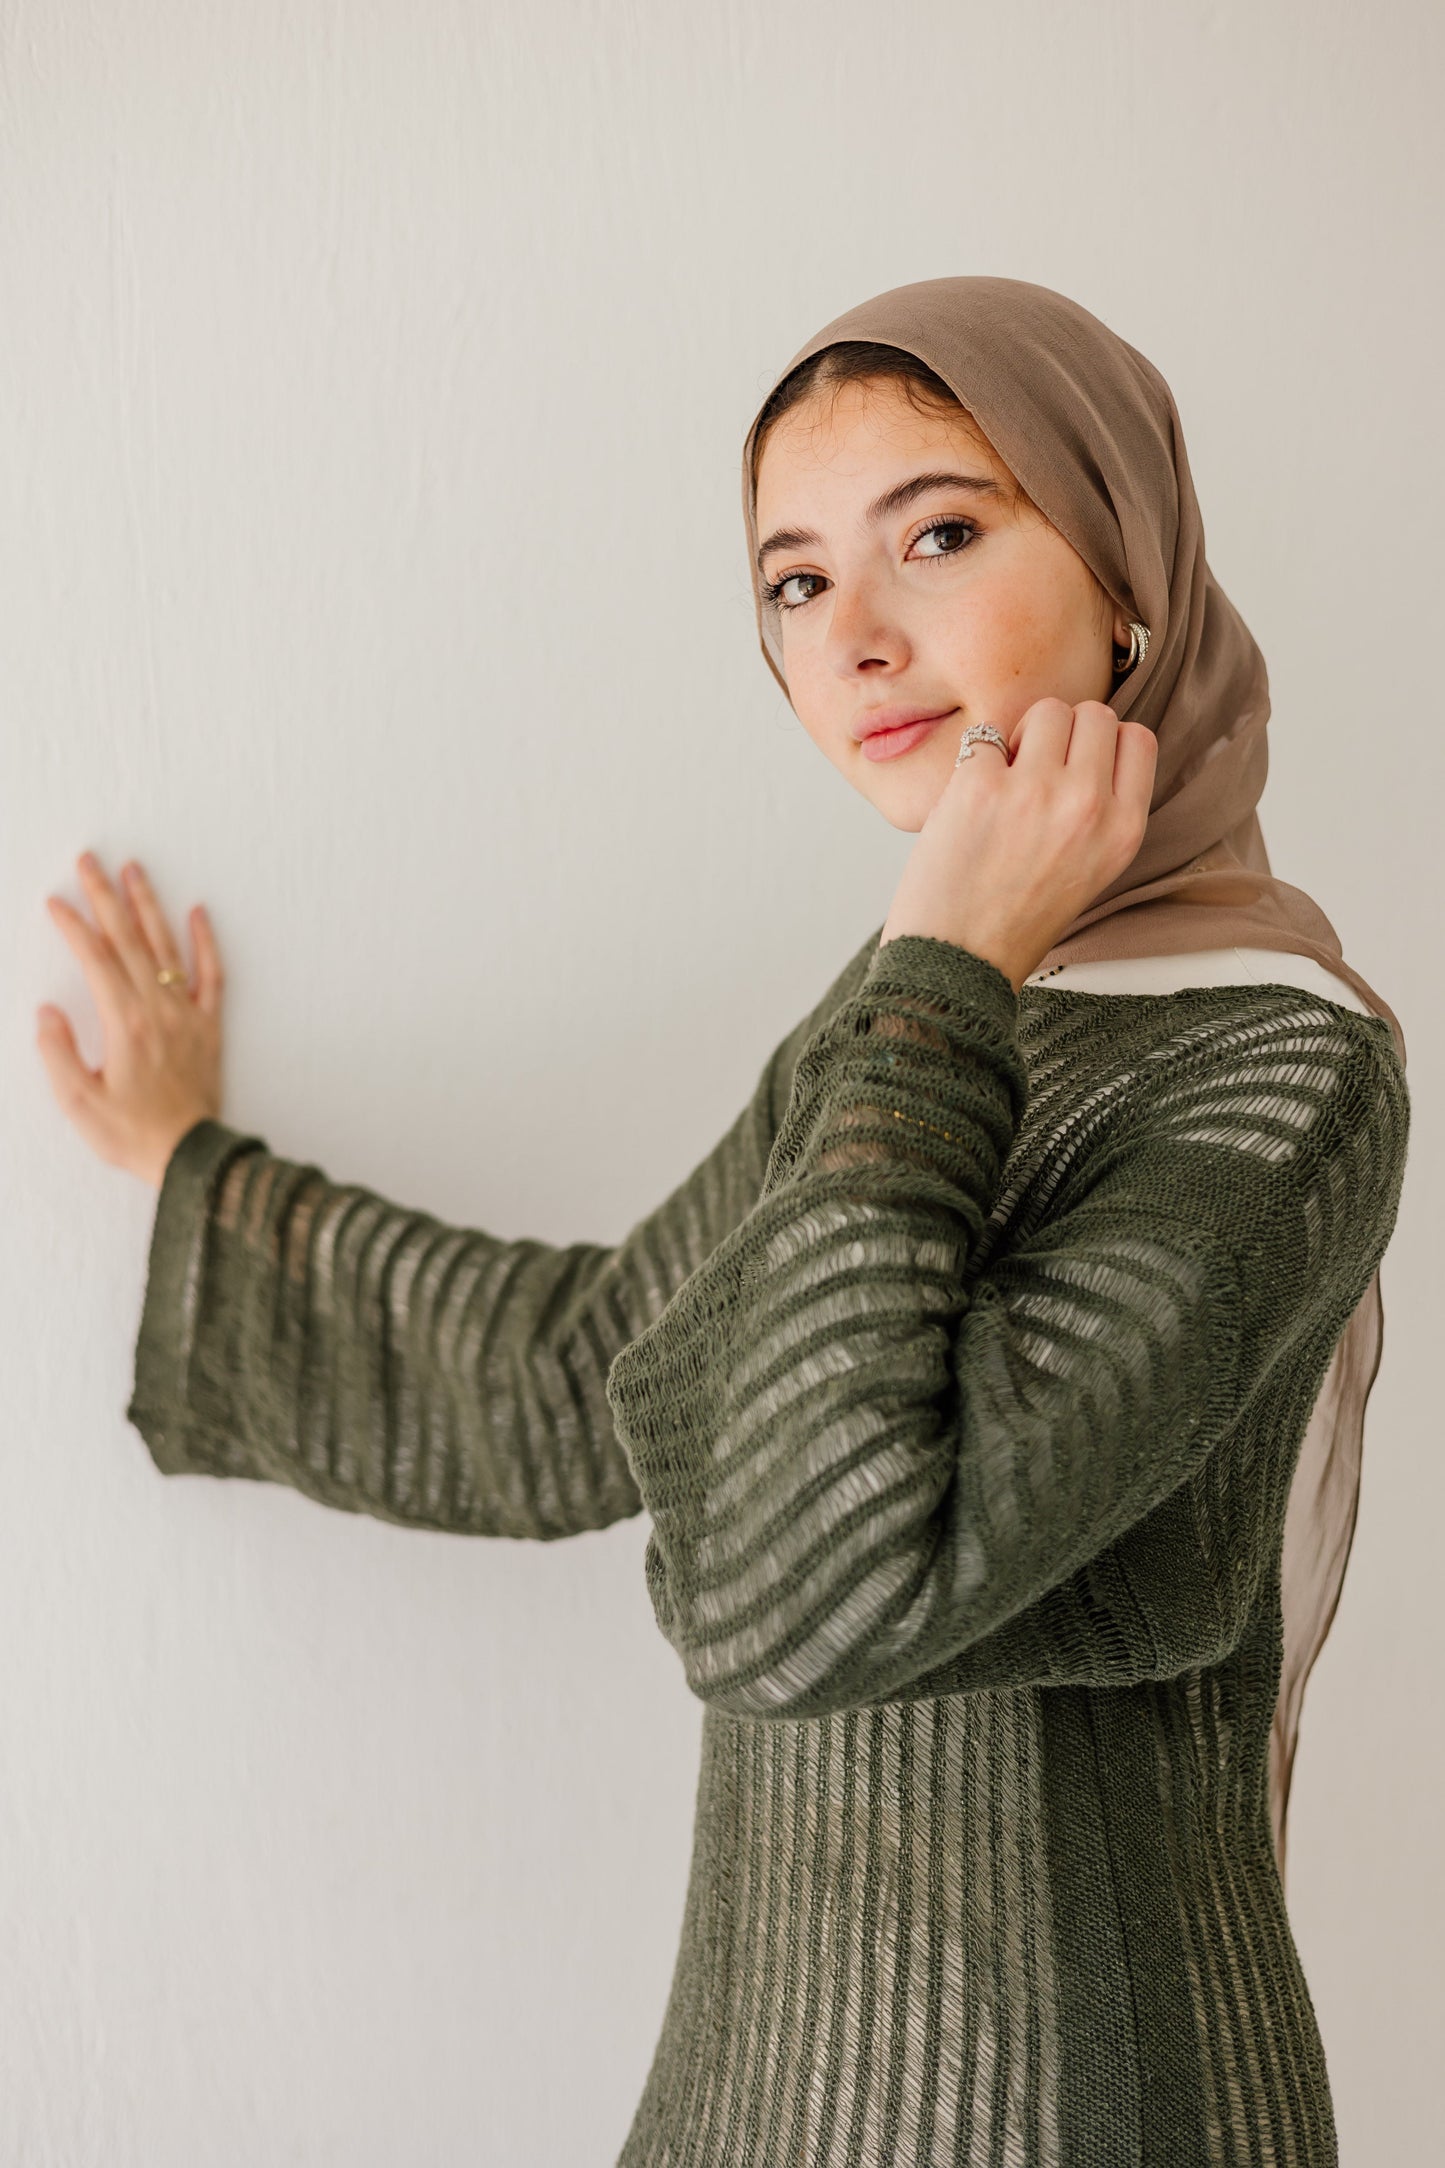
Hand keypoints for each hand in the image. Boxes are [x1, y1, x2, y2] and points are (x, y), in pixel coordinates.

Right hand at [37, 852, 224, 1188]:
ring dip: (148, 906)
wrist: (189, 1157)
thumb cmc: (130, 1134)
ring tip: (134, 870)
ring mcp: (187, 1015)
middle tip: (89, 860)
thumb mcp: (78, 1103)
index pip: (95, 958)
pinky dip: (206, 941)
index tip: (56, 900)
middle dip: (105, 897)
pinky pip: (211, 975)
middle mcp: (158, 1009)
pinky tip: (198, 912)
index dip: (73, 925)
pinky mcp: (209, 1027)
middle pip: (128, 940)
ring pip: (167, 947)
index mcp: (124, 1023)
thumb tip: (47, 1012)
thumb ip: (57, 1053)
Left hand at [878, 698, 1157, 991]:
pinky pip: (986, 734)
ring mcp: (1035, 791)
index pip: (1138, 739)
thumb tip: (1086, 745)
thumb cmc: (1017, 918)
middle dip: (1064, 733)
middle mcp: (1088, 806)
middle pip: (1095, 714)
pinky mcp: (981, 785)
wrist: (958, 957)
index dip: (1103, 743)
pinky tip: (971, 798)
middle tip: (1036, 774)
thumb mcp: (1091, 869)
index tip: (1077, 765)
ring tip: (1006, 780)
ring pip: (1047, 710)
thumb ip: (1101, 809)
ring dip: (1024, 734)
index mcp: (1123, 830)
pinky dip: (975, 759)